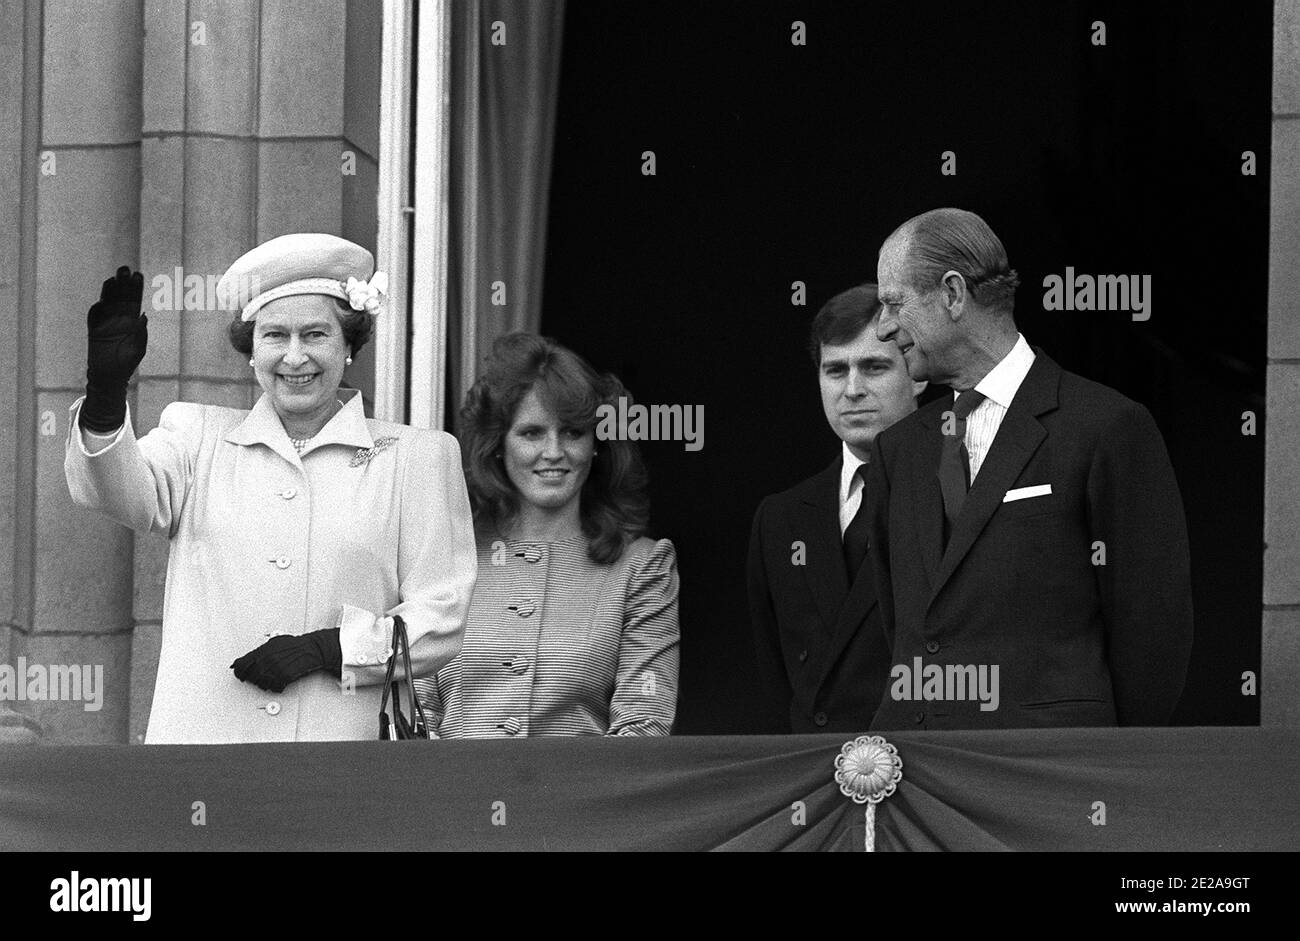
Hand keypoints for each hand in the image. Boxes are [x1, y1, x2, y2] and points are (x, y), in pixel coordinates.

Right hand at [80, 266, 147, 432]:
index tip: (138, 275)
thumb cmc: (127, 363)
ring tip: (113, 278)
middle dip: (123, 283)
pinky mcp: (94, 329)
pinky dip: (98, 309)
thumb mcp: (138, 349)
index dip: (136, 287)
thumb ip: (141, 333)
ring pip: (107, 302)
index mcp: (132, 320)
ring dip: (110, 290)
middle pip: (121, 297)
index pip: (135, 299)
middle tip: (125, 269)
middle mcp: (119, 318)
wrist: (110, 376)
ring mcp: (105, 322)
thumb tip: (142, 316)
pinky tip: (102, 301)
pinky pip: (95, 316)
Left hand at [231, 629, 342, 692]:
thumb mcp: (276, 642)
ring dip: (264, 684)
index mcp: (263, 650)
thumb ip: (261, 650)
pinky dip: (275, 687)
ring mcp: (276, 668)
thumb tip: (248, 658)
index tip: (239, 674)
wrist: (312, 649)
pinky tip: (278, 683)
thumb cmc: (296, 645)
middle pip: (251, 676)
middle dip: (252, 678)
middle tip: (255, 678)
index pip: (242, 664)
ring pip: (261, 683)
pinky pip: (274, 687)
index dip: (239, 671)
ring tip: (269, 680)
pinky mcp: (285, 676)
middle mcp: (267, 659)